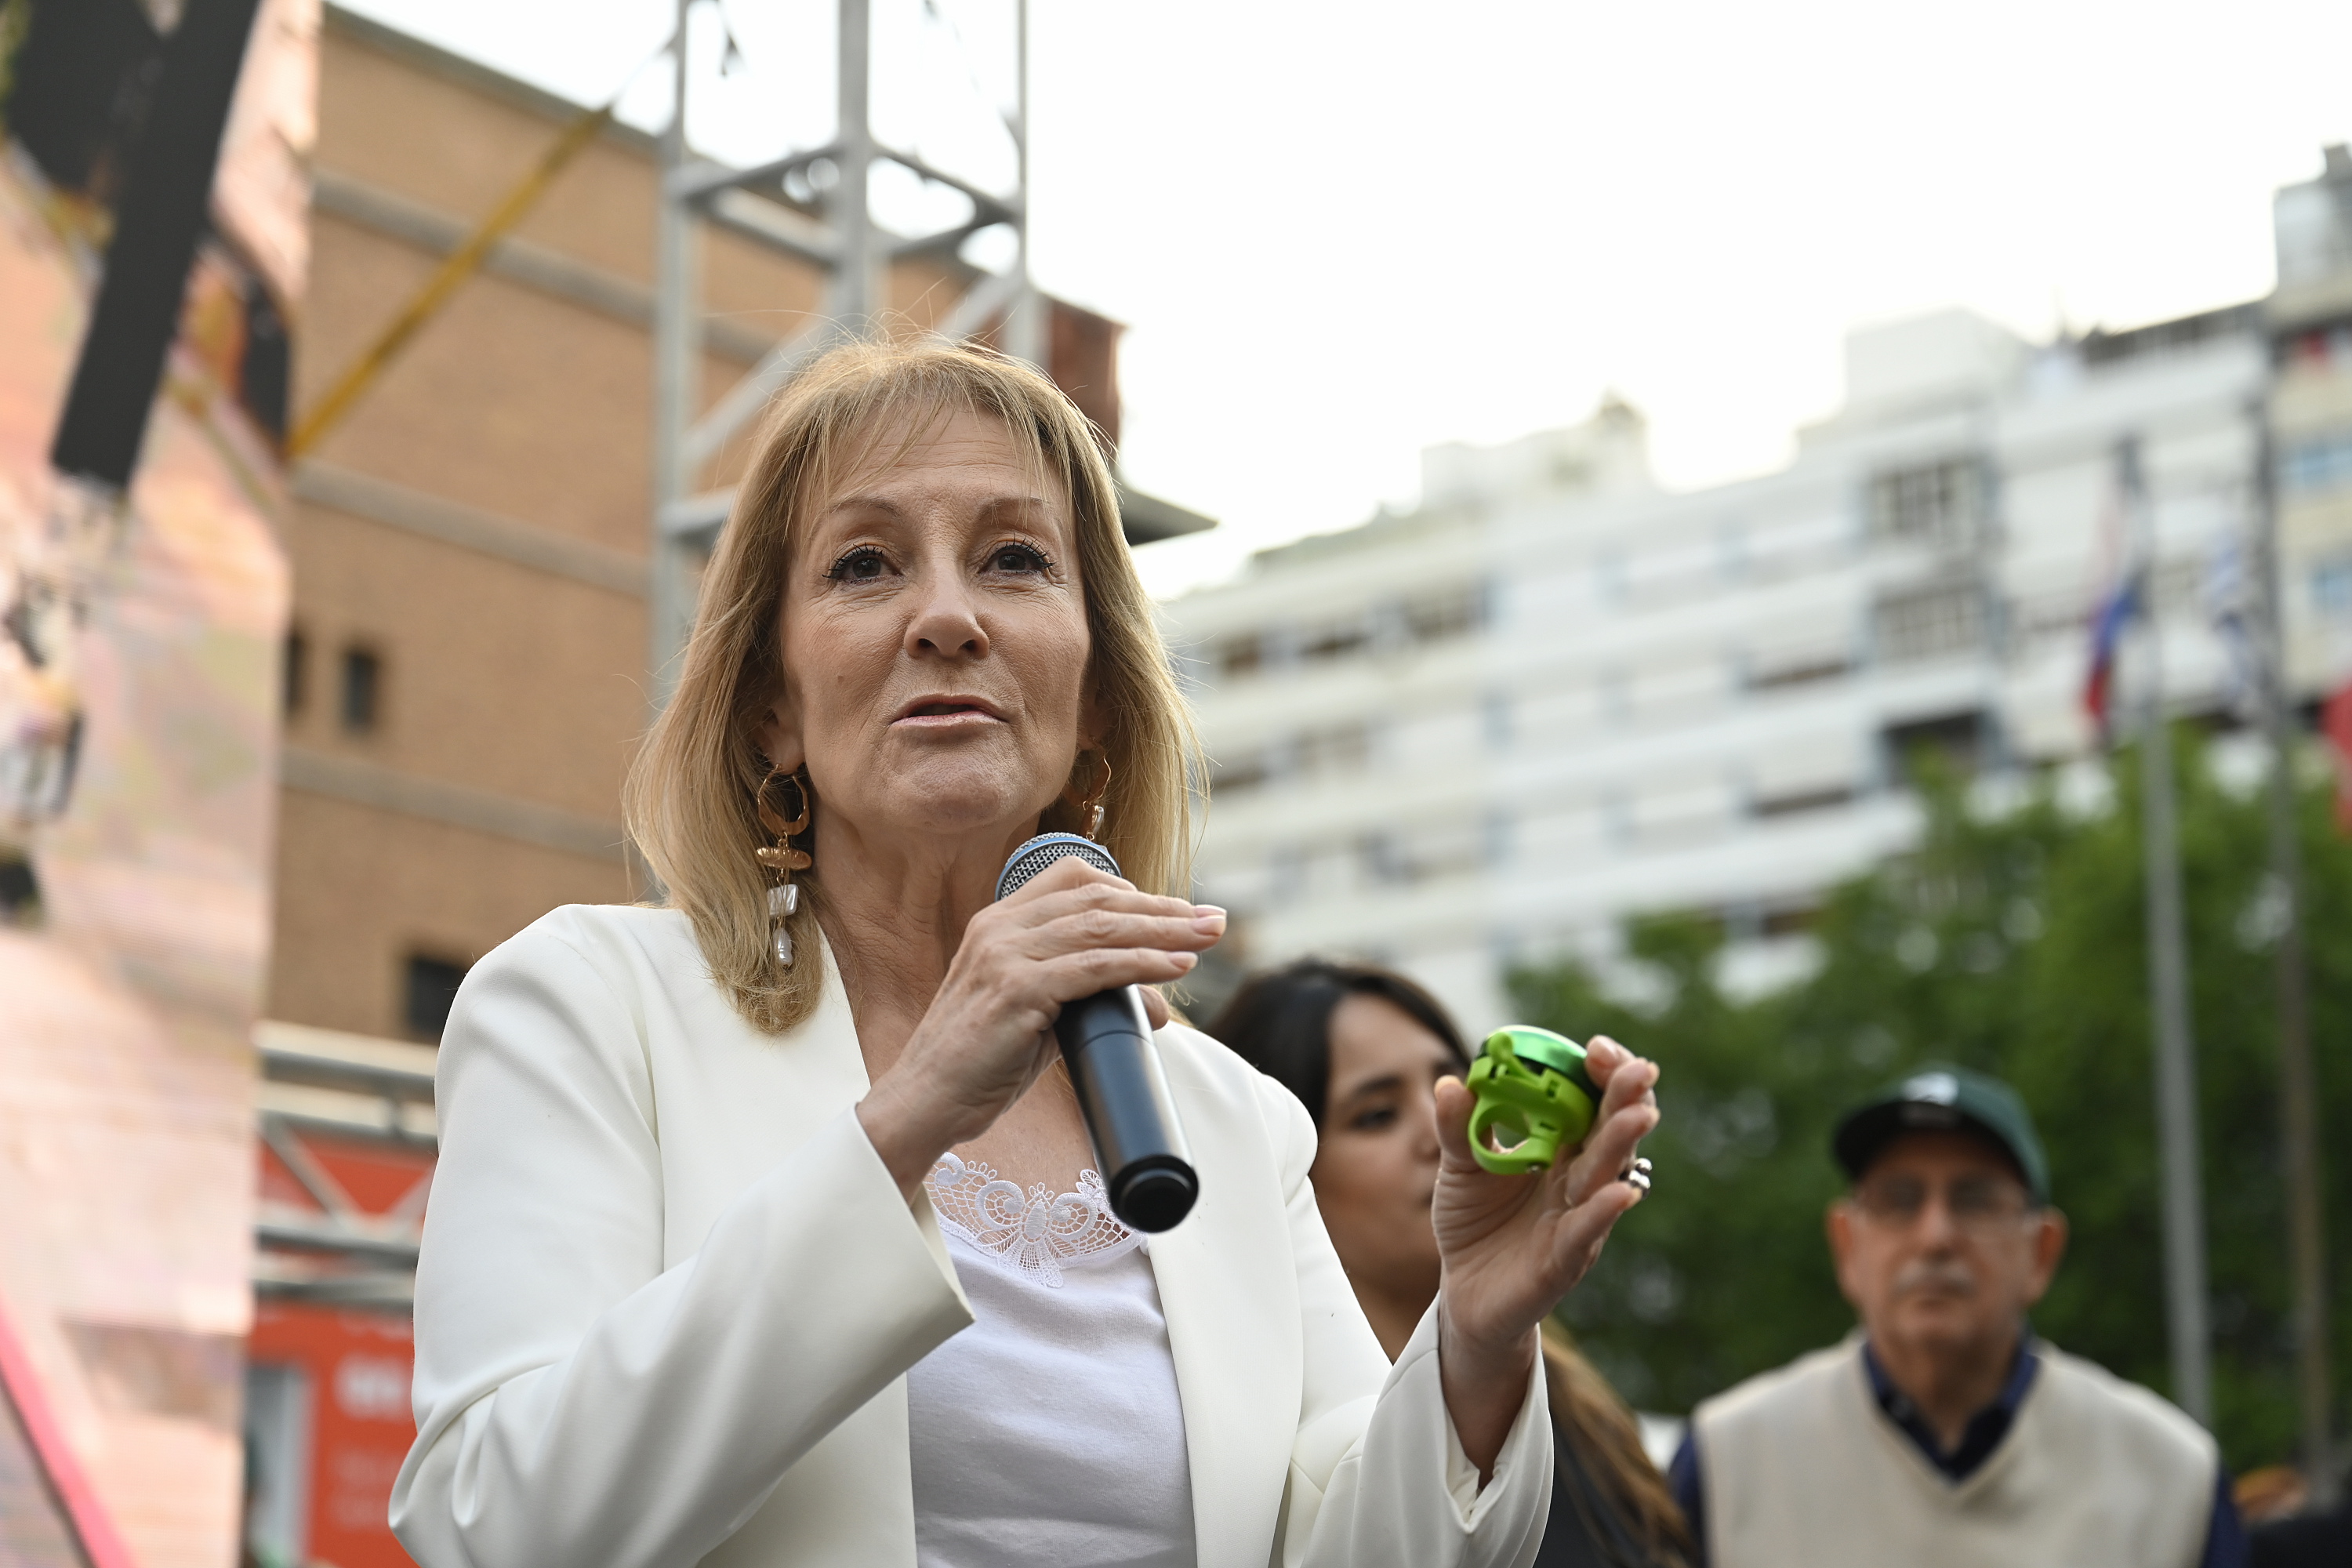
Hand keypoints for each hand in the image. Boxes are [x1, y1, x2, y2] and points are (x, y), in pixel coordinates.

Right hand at [857, 857, 1222, 1191]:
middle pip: (1098, 900)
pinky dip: (1142, 963)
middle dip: (1164, 908)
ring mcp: (1004, 955)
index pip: (1073, 879)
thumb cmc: (981, 1065)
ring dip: (1165, 929)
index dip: (1131, 889)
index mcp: (999, 922)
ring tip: (1209, 935)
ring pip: (1101, 927)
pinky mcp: (1015, 989)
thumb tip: (1159, 1008)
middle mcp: (1000, 927)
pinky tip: (1177, 966)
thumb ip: (1091, 1001)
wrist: (926, 1102)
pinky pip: (1093, 968)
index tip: (1177, 911)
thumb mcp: (1042, 1021)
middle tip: (1215, 919)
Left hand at [1429, 1036, 1659, 1470]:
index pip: (1594, 1101)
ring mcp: (1578, 1219)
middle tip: (1639, 1070)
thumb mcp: (1458, 1166)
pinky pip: (1587, 1231)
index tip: (1600, 1050)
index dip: (1603, 1075)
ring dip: (1623, 1144)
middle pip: (1611, 1132)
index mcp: (1561, 1148)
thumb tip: (1451, 1083)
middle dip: (1627, 1098)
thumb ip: (1457, 1127)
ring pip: (1607, 1176)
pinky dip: (1603, 1211)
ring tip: (1641, 1113)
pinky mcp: (1565, 1259)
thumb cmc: (1474, 1220)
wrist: (1465, 1291)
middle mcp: (1580, 1179)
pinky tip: (1620, 1192)